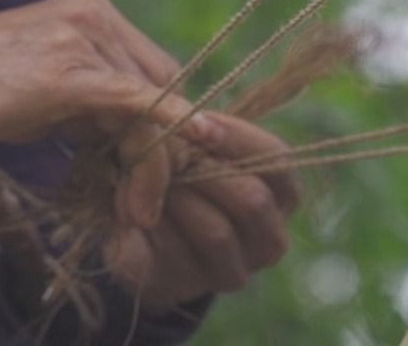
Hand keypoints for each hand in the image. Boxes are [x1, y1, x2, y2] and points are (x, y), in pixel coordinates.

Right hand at [0, 0, 215, 226]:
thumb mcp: (43, 91)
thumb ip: (89, 104)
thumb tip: (128, 143)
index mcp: (92, 15)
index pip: (154, 71)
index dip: (164, 123)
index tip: (151, 174)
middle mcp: (95, 18)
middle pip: (163, 86)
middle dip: (163, 149)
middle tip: (143, 205)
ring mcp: (84, 40)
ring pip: (152, 102)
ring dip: (153, 163)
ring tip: (134, 210)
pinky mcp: (71, 74)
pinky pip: (137, 102)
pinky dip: (167, 127)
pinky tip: (192, 146)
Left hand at [101, 112, 299, 309]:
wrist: (139, 231)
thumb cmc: (178, 172)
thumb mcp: (196, 146)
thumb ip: (204, 134)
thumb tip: (194, 122)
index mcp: (280, 197)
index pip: (278, 162)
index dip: (239, 140)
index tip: (200, 124)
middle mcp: (269, 240)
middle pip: (252, 200)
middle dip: (204, 170)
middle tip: (168, 153)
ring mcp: (234, 270)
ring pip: (216, 232)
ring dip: (174, 197)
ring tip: (142, 175)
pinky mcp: (187, 287)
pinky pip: (174, 254)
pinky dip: (150, 223)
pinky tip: (127, 205)